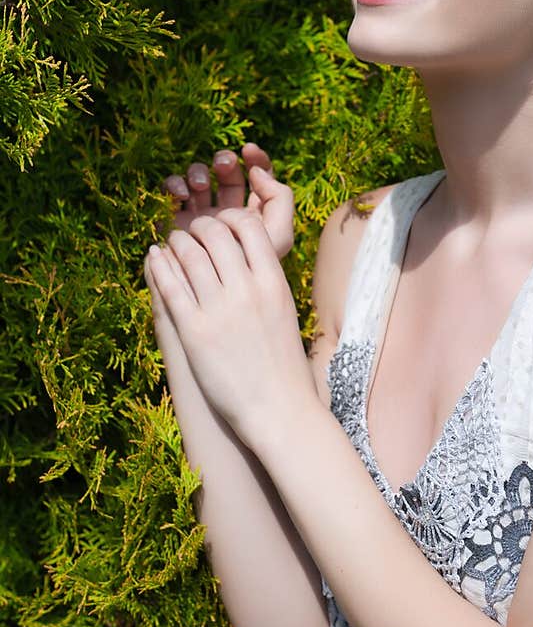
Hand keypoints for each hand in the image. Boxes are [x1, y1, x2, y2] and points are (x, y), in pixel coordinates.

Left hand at [146, 209, 312, 448]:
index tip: (220, 222)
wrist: (278, 408)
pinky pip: (170, 287)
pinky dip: (158, 267)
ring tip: (171, 242)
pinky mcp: (194, 332)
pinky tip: (154, 258)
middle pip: (216, 234)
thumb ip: (266, 279)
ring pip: (189, 255)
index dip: (230, 217)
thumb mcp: (284, 310)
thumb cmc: (283, 363)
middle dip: (199, 225)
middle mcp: (247, 290)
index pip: (250, 226)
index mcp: (274, 282)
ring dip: (176, 242)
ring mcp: (219, 310)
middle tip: (190, 229)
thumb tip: (246, 255)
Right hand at [162, 142, 293, 258]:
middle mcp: (227, 211)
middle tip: (223, 165)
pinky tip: (179, 193)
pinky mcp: (176, 220)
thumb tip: (256, 170)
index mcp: (254, 212)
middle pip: (227, 173)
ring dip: (199, 173)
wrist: (218, 300)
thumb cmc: (254, 271)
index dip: (255, 157)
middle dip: (225, 163)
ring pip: (199, 178)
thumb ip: (280, 199)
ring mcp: (201, 215)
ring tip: (201, 185)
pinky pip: (173, 193)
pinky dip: (175, 185)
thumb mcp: (279, 235)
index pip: (257, 174)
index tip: (248, 151)